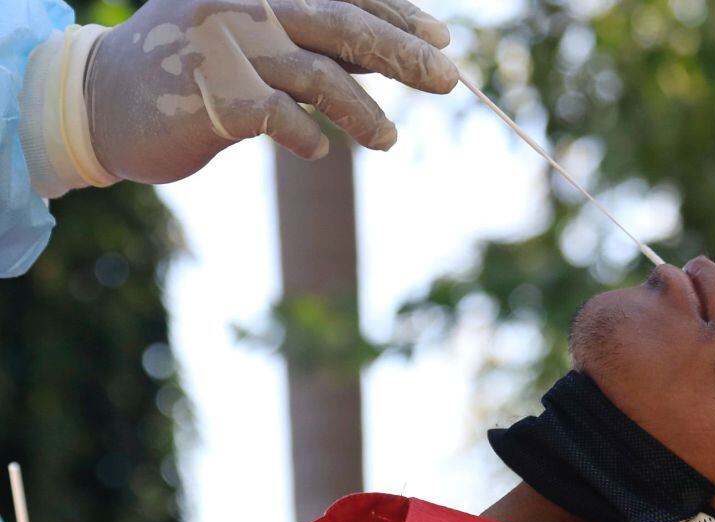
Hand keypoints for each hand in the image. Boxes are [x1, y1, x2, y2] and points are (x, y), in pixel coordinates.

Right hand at [84, 0, 458, 183]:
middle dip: (402, 54)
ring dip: (364, 112)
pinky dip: (307, 138)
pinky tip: (318, 150)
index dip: (395, 13)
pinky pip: (282, 119)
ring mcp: (224, 44)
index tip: (441, 39)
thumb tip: (397, 51)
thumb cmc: (193, 69)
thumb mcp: (253, 39)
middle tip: (448, 80)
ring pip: (319, 75)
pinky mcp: (212, 94)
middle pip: (340, 24)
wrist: (103, 102)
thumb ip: (312, 39)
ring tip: (389, 140)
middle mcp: (241, 0)